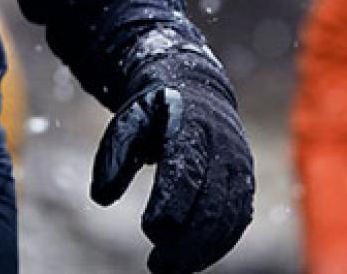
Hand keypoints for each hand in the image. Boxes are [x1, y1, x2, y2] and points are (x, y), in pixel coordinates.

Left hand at [91, 77, 254, 272]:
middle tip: (157, 265)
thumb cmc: (155, 113)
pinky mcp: (244, 182)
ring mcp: (238, 165)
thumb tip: (101, 198)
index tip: (150, 231)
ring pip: (229, 216)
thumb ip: (114, 156)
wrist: (197, 91)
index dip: (171, 201)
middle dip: (186, 240)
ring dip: (202, 250)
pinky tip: (193, 261)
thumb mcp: (129, 122)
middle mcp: (223, 146)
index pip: (186, 168)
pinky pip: (238, 220)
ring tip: (172, 269)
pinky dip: (218, 245)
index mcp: (192, 125)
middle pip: (212, 201)